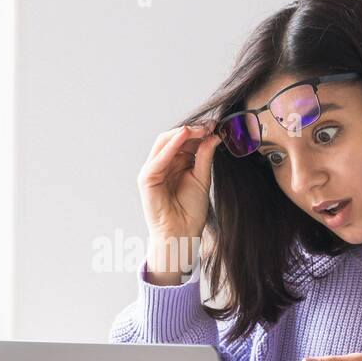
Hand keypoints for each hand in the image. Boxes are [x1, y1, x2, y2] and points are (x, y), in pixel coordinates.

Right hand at [137, 122, 221, 251]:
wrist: (182, 235)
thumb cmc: (190, 211)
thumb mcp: (202, 179)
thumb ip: (205, 157)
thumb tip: (214, 136)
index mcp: (174, 164)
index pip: (183, 141)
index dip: (198, 132)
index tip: (215, 126)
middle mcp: (161, 165)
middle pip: (173, 138)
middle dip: (191, 130)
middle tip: (210, 125)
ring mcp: (152, 171)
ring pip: (164, 142)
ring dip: (182, 133)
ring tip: (200, 128)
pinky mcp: (146, 179)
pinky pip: (158, 158)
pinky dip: (171, 145)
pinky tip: (184, 135)